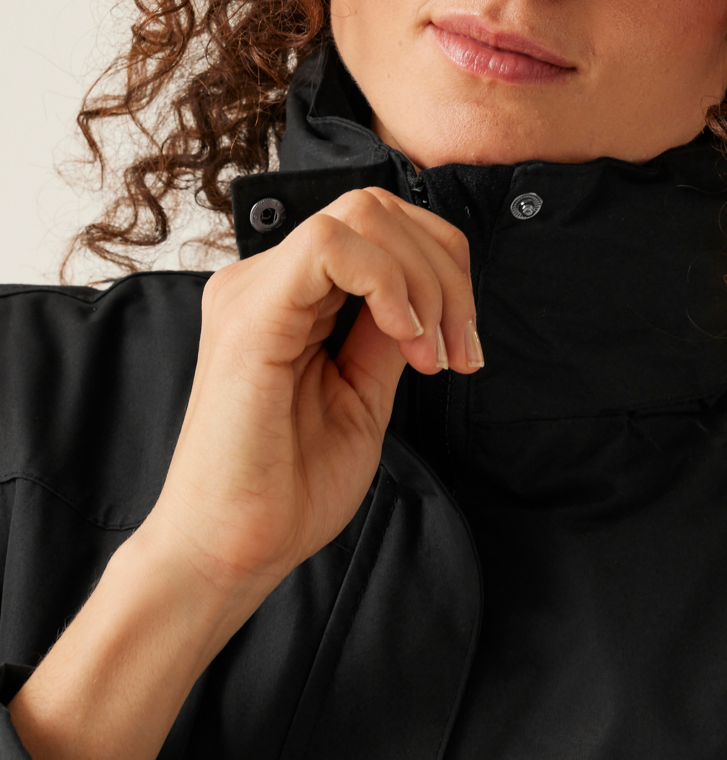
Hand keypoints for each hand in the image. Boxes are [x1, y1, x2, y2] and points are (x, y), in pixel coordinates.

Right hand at [133, 186, 481, 612]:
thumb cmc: (288, 488)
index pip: (378, 229)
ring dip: (426, 280)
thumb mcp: (364, 395)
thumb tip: (430, 296)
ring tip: (431, 354)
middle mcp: (265, 281)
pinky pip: (330, 245)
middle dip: (446, 272)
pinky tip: (403, 337)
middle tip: (458, 351)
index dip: (442, 270)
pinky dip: (389, 282)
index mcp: (289, 298)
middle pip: (378, 210)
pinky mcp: (251, 314)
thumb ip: (386, 336)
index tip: (461, 349)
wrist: (232, 549)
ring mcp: (253, 290)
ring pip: (363, 215)